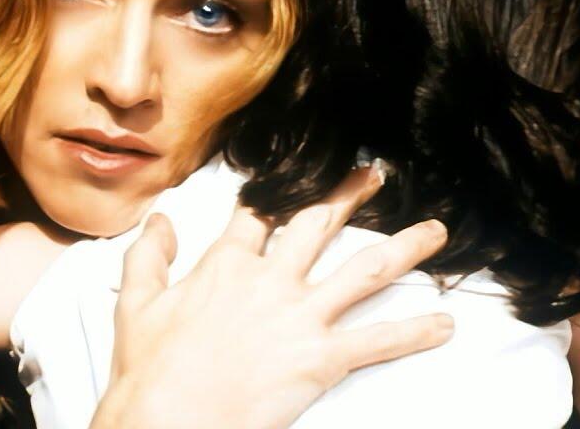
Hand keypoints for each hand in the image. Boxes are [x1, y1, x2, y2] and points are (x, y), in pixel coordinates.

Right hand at [90, 164, 453, 428]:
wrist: (171, 420)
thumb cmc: (151, 373)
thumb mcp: (136, 305)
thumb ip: (149, 256)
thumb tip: (159, 221)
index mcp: (227, 266)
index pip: (258, 216)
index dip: (277, 195)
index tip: (293, 180)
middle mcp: (271, 280)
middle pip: (318, 224)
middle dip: (349, 196)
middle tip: (374, 176)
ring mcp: (301, 316)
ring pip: (364, 269)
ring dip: (405, 248)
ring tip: (434, 232)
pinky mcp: (322, 357)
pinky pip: (379, 340)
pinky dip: (415, 332)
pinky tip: (443, 324)